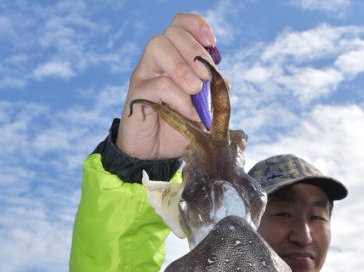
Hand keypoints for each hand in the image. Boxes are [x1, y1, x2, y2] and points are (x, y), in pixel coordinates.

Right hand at [116, 12, 215, 159]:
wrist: (154, 155)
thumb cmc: (176, 130)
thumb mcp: (201, 112)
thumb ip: (213, 97)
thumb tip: (226, 83)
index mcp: (173, 57)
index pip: (180, 24)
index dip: (196, 26)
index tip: (212, 43)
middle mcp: (156, 61)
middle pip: (172, 32)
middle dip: (195, 52)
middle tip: (206, 78)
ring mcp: (144, 74)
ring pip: (159, 47)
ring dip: (183, 68)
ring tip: (196, 91)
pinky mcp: (137, 94)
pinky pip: (158, 84)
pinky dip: (179, 97)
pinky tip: (189, 114)